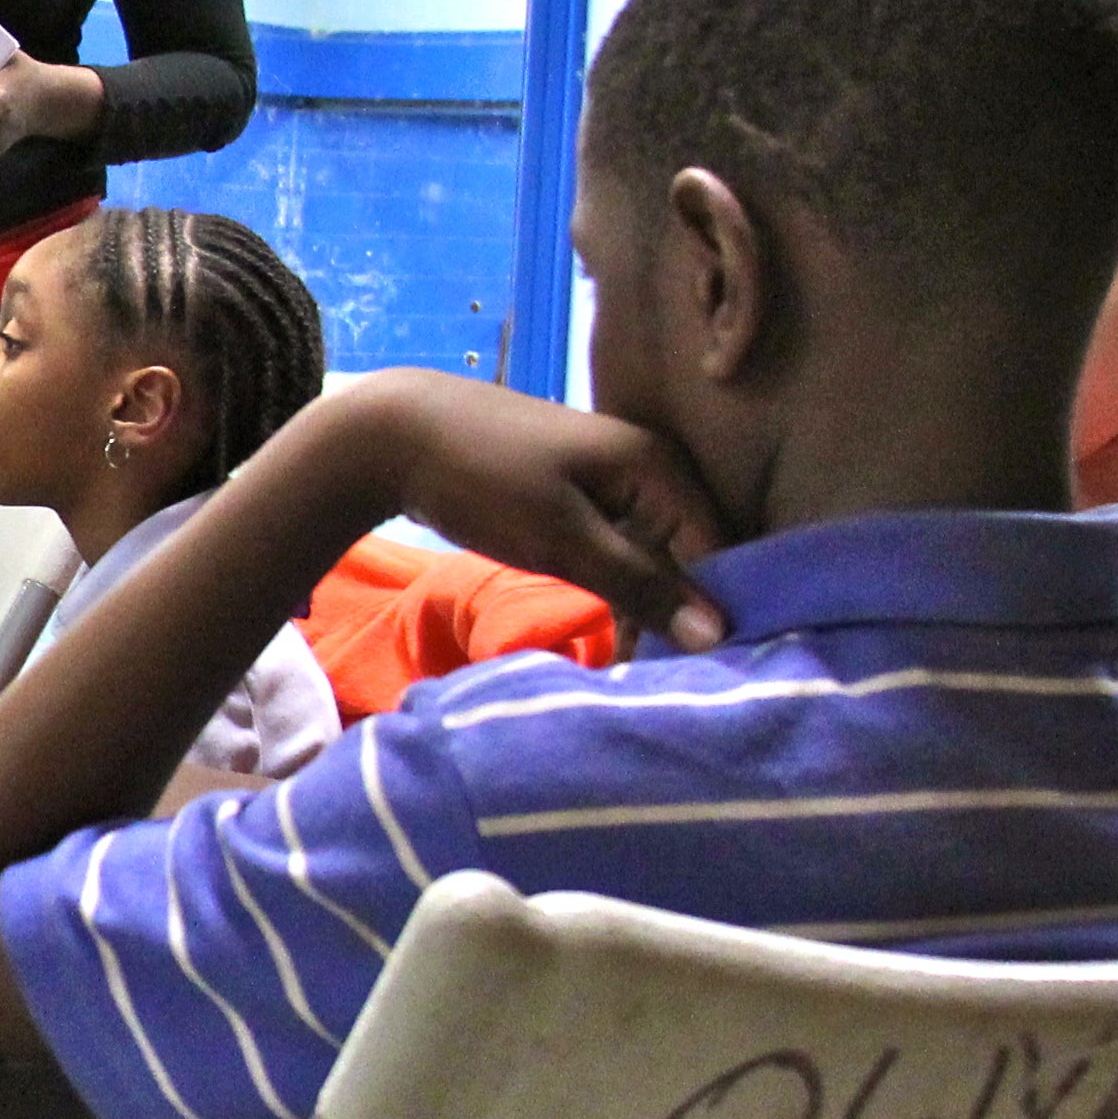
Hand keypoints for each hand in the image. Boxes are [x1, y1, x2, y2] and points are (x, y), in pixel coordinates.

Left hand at [328, 372, 731, 650]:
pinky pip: (622, 550)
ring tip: (647, 670)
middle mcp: (651, 469)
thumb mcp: (563, 540)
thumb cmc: (483, 481)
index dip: (719, 609)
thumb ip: (641, 585)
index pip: (720, 549)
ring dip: (651, 607)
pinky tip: (620, 638)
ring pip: (655, 557)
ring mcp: (615, 483)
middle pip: (692, 554)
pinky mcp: (583, 500)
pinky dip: (621, 588)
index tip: (713, 671)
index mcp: (660, 468)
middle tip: (677, 682)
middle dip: (685, 614)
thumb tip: (717, 632)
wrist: (397, 435)